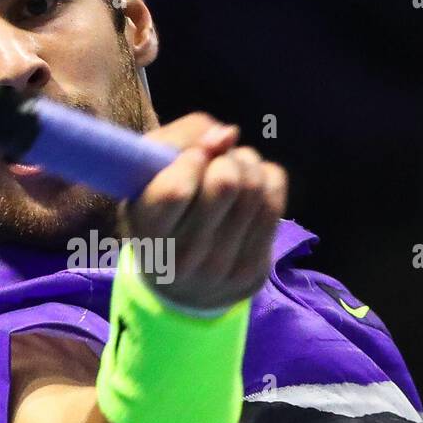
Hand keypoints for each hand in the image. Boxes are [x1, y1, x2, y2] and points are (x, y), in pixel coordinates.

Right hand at [120, 113, 287, 310]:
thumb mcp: (148, 173)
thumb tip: (228, 136)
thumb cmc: (162, 212)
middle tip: (215, 164)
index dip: (191, 159)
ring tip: (232, 172)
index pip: (175, 191)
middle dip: (224, 158)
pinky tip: (250, 189)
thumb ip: (180, 140)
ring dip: (247, 164)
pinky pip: (275, 197)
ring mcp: (222, 268)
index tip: (192, 157)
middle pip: (226, 182)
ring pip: (255, 186)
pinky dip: (266, 178)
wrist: (181, 286)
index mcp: (146, 233)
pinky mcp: (254, 270)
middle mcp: (182, 258)